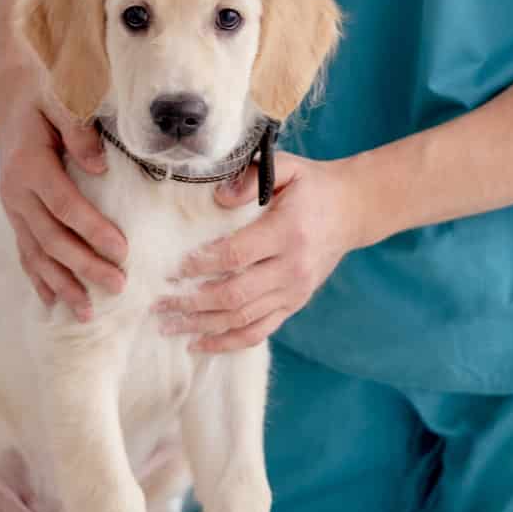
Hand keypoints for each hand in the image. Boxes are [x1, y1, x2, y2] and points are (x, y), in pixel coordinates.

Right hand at [0, 93, 126, 318]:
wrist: (11, 98)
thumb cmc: (44, 94)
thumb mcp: (61, 97)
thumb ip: (78, 129)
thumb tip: (100, 166)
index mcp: (30, 165)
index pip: (66, 206)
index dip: (93, 230)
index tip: (123, 251)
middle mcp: (16, 193)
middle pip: (53, 238)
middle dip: (85, 266)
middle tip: (118, 287)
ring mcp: (13, 208)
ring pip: (37, 254)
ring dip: (62, 284)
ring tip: (87, 313)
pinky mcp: (16, 216)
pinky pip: (26, 252)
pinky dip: (40, 279)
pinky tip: (54, 302)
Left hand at [156, 155, 365, 351]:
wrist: (353, 210)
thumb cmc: (312, 186)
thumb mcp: (288, 168)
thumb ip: (251, 178)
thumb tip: (217, 198)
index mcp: (287, 232)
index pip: (236, 255)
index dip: (201, 265)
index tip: (173, 268)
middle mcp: (292, 267)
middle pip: (234, 295)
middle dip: (191, 302)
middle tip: (159, 303)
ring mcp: (294, 291)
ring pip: (242, 319)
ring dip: (202, 326)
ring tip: (167, 326)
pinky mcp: (294, 304)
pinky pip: (259, 331)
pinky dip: (228, 342)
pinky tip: (200, 343)